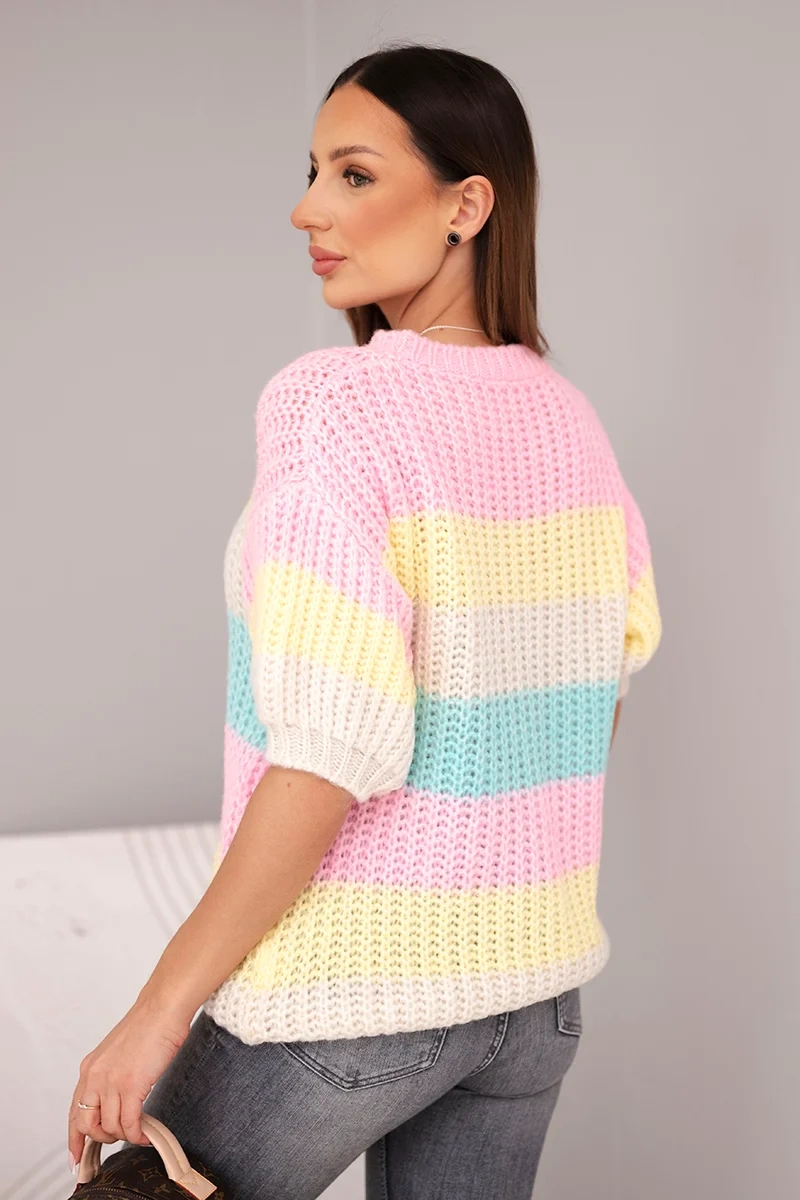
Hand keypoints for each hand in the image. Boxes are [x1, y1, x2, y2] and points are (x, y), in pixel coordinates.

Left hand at [68, 994, 189, 1169]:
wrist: (162, 1009)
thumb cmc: (147, 1026)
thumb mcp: (116, 1053)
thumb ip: (109, 1076)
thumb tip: (113, 1102)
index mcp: (89, 1069)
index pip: (74, 1112)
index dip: (74, 1139)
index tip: (75, 1157)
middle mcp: (95, 1076)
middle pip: (87, 1125)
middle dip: (102, 1139)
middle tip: (118, 1138)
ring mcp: (112, 1082)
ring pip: (110, 1127)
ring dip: (125, 1135)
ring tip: (138, 1131)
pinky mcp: (132, 1085)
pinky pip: (130, 1123)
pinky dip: (137, 1134)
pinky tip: (146, 1134)